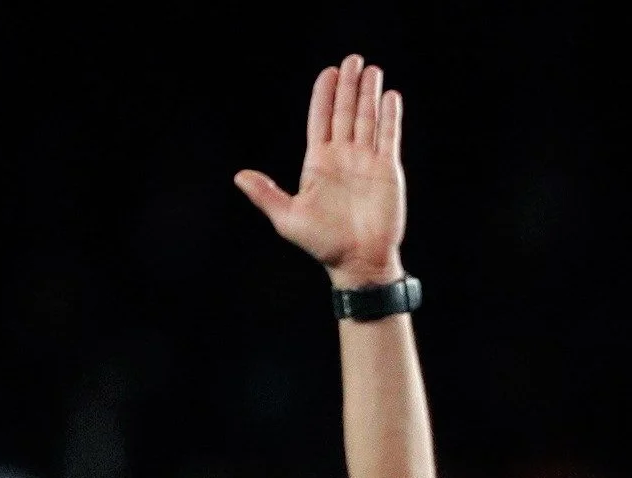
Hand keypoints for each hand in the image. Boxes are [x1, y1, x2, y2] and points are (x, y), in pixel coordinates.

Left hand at [234, 57, 408, 287]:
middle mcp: (343, 157)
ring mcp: (367, 162)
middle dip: (350, 85)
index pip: (321, 119)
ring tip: (373, 70)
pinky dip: (391, 118)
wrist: (358, 262)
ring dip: (370, 94)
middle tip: (353, 60)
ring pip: (368, 119)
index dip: (324, 95)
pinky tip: (391, 98)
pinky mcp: (388, 171)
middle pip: (346, 112)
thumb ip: (266, 195)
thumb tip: (240, 176)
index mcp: (319, 162)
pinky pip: (389, 138)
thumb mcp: (288, 219)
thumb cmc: (323, 244)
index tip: (329, 73)